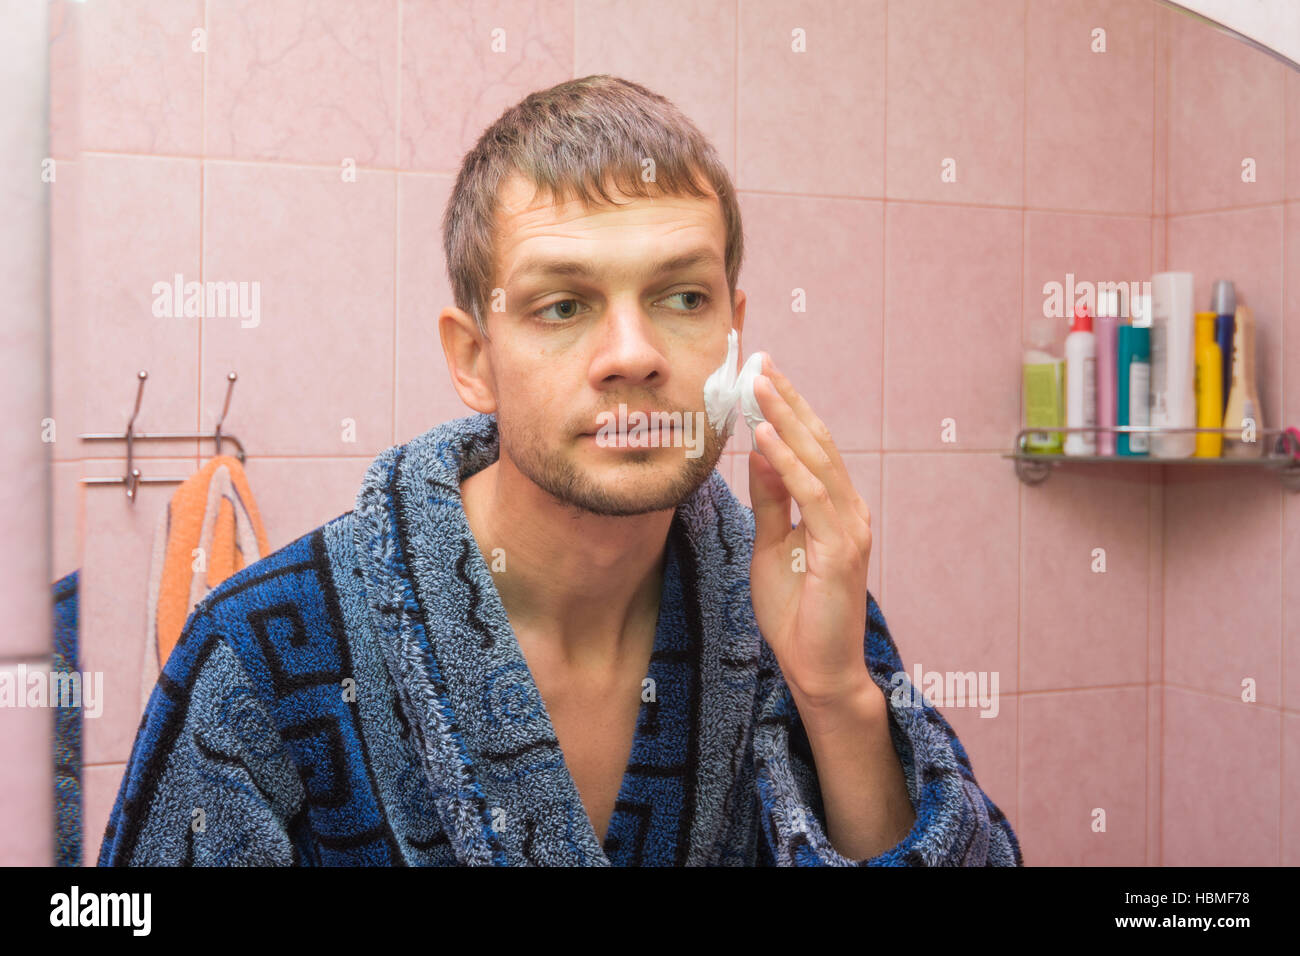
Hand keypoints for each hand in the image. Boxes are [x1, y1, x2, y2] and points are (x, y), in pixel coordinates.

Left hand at [747, 354, 875, 711]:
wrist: (818, 668)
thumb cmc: (796, 611)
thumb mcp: (772, 544)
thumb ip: (772, 499)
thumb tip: (761, 450)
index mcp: (836, 508)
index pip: (811, 447)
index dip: (788, 409)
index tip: (762, 374)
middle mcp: (850, 511)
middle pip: (818, 443)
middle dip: (787, 400)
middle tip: (760, 361)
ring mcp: (850, 530)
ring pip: (818, 461)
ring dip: (786, 420)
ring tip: (759, 384)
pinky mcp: (842, 552)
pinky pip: (813, 498)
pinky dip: (789, 465)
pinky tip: (765, 438)